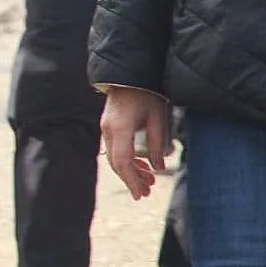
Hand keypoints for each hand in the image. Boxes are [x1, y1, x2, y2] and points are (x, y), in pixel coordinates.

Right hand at [101, 86, 173, 200]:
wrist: (129, 73)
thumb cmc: (146, 92)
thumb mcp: (157, 117)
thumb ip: (157, 143)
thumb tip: (159, 167)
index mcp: (120, 128)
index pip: (123, 162)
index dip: (132, 180)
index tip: (142, 194)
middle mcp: (108, 130)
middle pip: (116, 163)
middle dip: (132, 180)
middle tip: (148, 192)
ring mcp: (106, 127)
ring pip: (114, 157)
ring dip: (130, 171)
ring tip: (149, 181)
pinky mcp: (109, 125)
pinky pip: (115, 148)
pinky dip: (127, 160)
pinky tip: (141, 166)